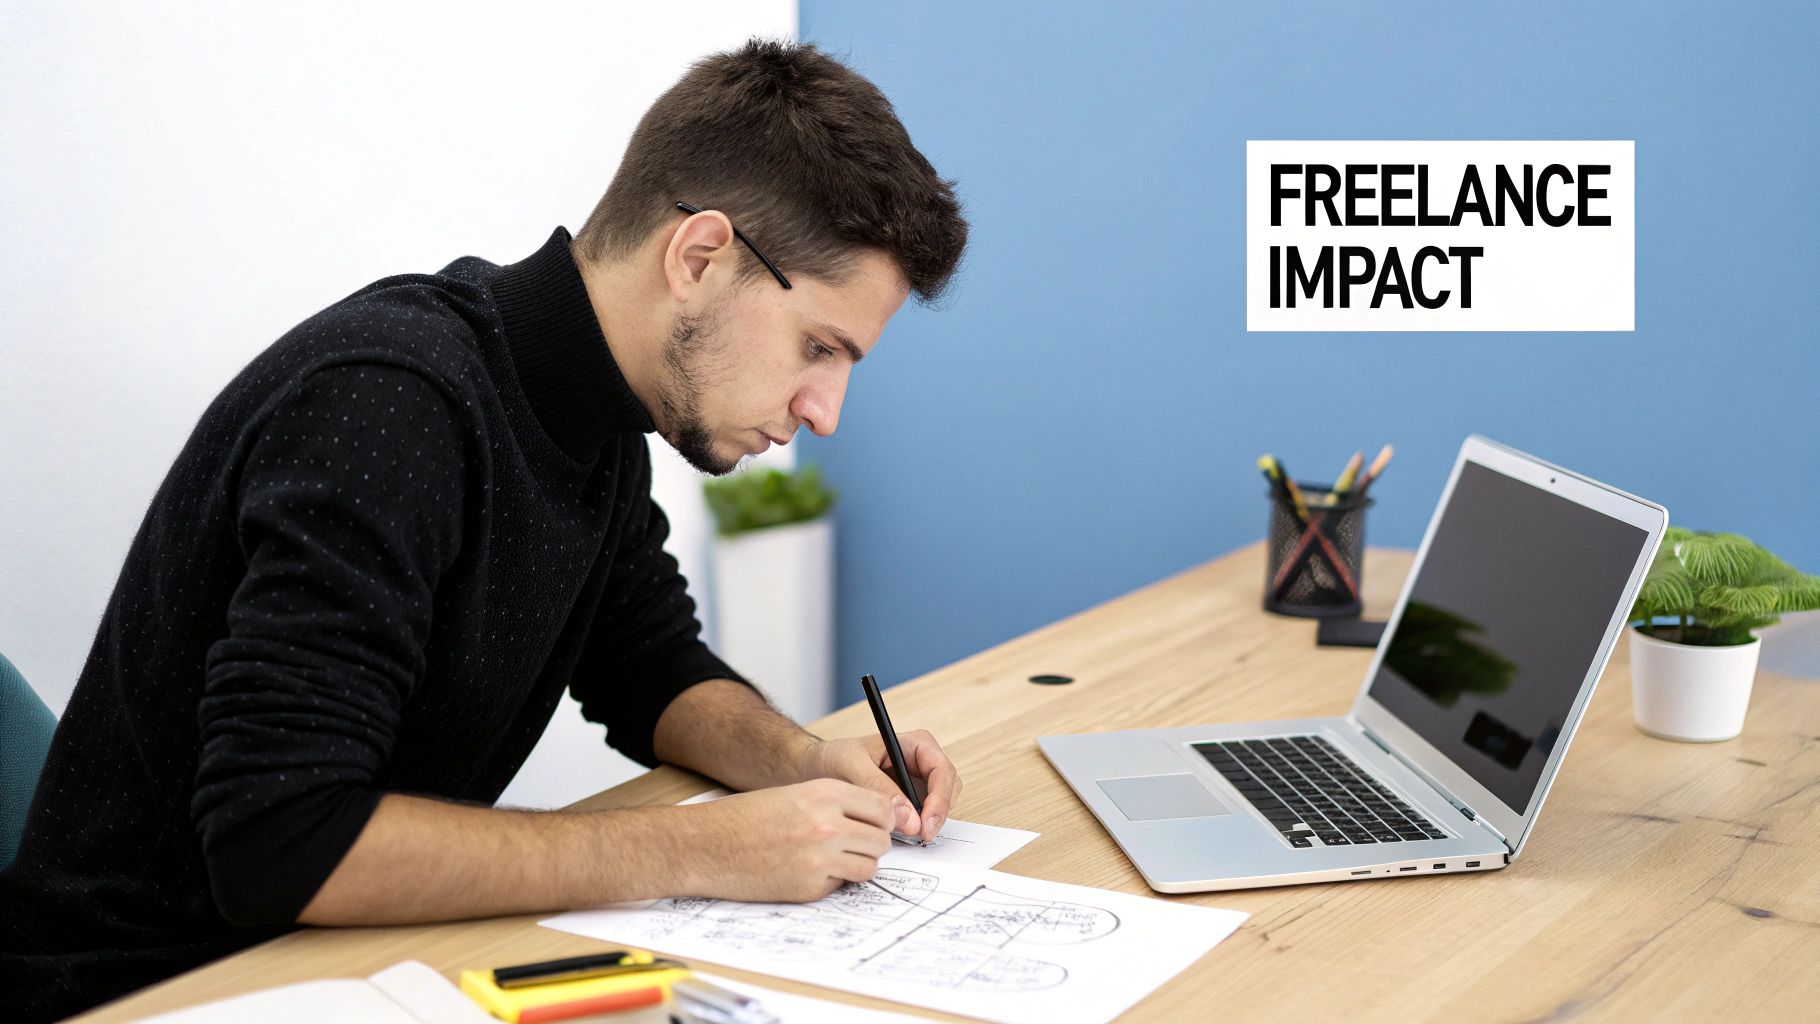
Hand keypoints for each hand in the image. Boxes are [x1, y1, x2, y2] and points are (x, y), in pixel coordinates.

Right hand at [677, 778, 894, 901]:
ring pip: (869, 867)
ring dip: (857, 865)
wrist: (705, 845)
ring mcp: (820, 860)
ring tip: (832, 859)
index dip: (882, 819)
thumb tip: (875, 821)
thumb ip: (836, 804)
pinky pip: (841, 886)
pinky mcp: (809, 889)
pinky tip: (805, 871)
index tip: (873, 825)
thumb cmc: (746, 817)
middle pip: (882, 840)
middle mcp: (828, 825)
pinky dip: (830, 882)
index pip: (884, 808)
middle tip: (853, 845)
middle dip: (871, 844)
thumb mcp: (796, 794)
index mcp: (826, 793)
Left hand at [797, 732, 961, 843]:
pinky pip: (922, 819)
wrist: (814, 769)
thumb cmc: (832, 758)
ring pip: (937, 808)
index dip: (940, 799)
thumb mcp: (851, 766)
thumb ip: (879, 788)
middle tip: (920, 838)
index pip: (942, 771)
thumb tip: (909, 817)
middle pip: (946, 791)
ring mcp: (916, 784)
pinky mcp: (908, 803)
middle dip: (936, 815)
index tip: (926, 824)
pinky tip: (899, 837)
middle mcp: (921, 764)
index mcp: (915, 744)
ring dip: (926, 824)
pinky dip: (915, 830)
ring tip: (904, 837)